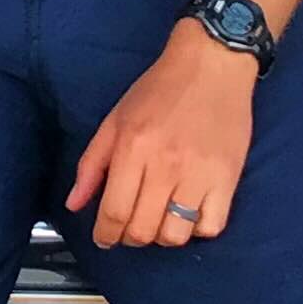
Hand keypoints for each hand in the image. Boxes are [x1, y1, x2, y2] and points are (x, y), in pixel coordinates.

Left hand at [66, 26, 254, 250]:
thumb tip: (74, 203)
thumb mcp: (115, 119)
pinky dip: (197, 229)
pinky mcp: (228, 178)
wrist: (211, 64)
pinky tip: (189, 213)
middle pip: (143, 230)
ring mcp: (199, 174)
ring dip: (162, 237)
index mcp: (133, 148)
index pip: (114, 212)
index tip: (104, 238)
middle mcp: (165, 165)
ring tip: (160, 220)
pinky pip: (211, 226)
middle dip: (130, 238)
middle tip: (130, 228)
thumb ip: (92, 164)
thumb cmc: (161, 89)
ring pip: (176, 236)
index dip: (105, 235)